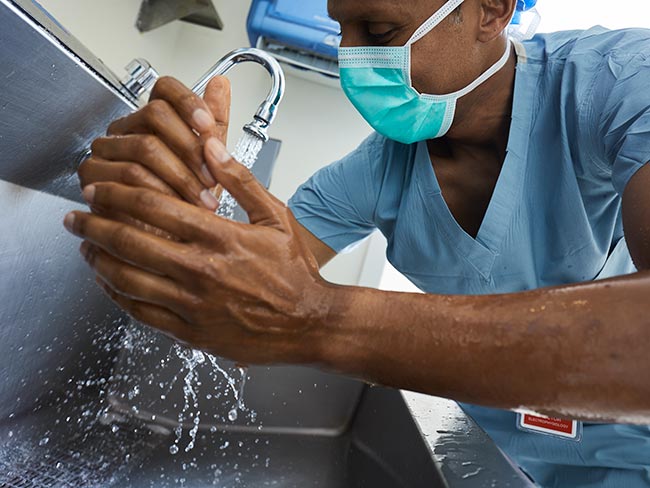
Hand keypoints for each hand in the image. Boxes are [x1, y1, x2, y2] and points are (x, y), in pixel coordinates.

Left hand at [64, 138, 334, 364]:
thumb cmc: (294, 272)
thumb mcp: (276, 218)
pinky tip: (107, 283)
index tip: (98, 188)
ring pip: (127, 279)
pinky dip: (117, 295)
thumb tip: (211, 146)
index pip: (153, 207)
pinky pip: (141, 312)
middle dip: (94, 224)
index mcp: (219, 236)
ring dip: (98, 259)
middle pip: (129, 241)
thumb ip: (241, 181)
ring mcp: (192, 304)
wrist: (309, 323)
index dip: (116, 194)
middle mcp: (200, 270)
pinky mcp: (190, 332)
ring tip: (85, 246)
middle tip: (74, 215)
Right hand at [78, 76, 230, 210]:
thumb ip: (214, 124)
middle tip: (212, 175)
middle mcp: (127, 130)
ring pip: (144, 146)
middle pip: (155, 114)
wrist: (166, 244)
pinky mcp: (93, 177)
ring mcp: (107, 151)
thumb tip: (221, 84)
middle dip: (191, 148)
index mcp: (152, 120)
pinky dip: (159, 192)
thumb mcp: (209, 162)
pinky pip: (128, 175)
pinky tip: (176, 206)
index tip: (208, 125)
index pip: (164, 90)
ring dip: (182, 176)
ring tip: (202, 199)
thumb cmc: (186, 203)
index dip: (188, 102)